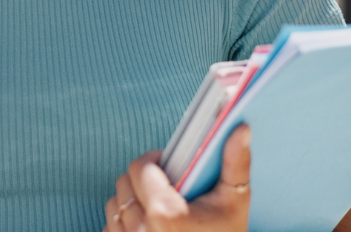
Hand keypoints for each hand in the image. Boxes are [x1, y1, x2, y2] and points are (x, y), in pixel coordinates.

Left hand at [104, 125, 250, 231]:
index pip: (140, 167)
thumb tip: (240, 128)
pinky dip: (124, 223)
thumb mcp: (235, 203)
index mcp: (165, 214)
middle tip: (164, 186)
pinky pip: (110, 227)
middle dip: (142, 179)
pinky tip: (147, 227)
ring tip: (156, 206)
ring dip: (131, 200)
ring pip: (115, 204)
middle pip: (124, 182)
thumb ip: (236, 163)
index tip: (167, 165)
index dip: (154, 161)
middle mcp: (141, 231)